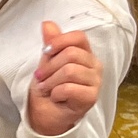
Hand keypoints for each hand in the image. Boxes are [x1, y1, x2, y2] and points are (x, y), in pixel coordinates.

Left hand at [26, 20, 101, 137]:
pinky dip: (56, 93)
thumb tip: (47, 23)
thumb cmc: (49, 88)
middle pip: (71, 54)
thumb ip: (51, 44)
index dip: (60, 41)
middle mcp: (94, 65)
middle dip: (49, 67)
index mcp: (85, 54)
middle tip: (41, 79)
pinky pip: (69, 88)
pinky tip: (57, 98)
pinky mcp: (92, 97)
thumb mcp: (46, 63)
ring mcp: (96, 81)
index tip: (46, 51)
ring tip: (47, 89)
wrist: (46, 114)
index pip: (79, 37)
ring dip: (51, 82)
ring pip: (70, 70)